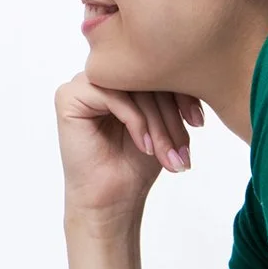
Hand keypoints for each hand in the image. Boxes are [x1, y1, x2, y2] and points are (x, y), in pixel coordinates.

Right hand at [55, 70, 202, 218]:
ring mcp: (82, 84)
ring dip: (156, 123)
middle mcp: (101, 76)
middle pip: (145, 78)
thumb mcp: (164, 122)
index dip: (182, 94)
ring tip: (167, 154)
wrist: (111, 199)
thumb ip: (171, 93)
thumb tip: (193, 70)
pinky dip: (135, 121)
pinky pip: (112, 96)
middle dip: (170, 116)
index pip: (156, 70)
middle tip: (182, 149)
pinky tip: (144, 146)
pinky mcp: (68, 97)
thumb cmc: (134, 164)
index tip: (198, 122)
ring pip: (131, 88)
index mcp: (121, 77)